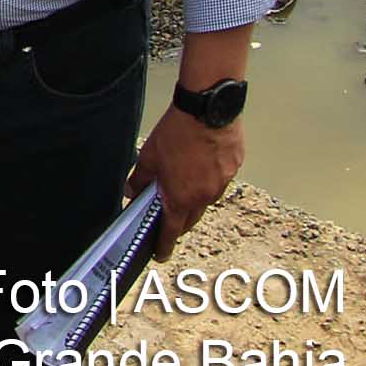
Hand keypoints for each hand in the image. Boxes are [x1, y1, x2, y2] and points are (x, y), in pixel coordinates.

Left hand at [128, 104, 245, 258]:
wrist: (207, 111)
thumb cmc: (178, 132)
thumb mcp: (149, 156)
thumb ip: (140, 178)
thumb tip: (131, 191)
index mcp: (181, 197)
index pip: (172, 230)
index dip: (165, 244)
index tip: (161, 254)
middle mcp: (204, 196)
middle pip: (190, 219)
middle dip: (178, 222)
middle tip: (167, 219)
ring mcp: (221, 184)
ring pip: (205, 200)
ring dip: (193, 198)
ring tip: (181, 183)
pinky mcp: (233, 170)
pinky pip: (218, 182)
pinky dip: (207, 180)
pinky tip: (198, 165)